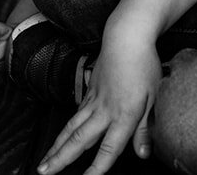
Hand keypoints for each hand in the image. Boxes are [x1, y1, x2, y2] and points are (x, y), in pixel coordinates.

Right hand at [37, 38, 160, 174]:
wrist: (127, 36)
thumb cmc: (144, 65)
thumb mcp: (153, 97)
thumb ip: (144, 129)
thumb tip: (143, 155)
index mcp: (123, 114)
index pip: (109, 149)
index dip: (97, 169)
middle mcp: (104, 110)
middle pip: (79, 140)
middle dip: (60, 159)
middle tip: (43, 172)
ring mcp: (93, 100)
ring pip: (71, 128)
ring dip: (56, 146)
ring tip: (44, 162)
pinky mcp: (89, 91)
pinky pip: (75, 114)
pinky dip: (65, 129)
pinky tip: (60, 139)